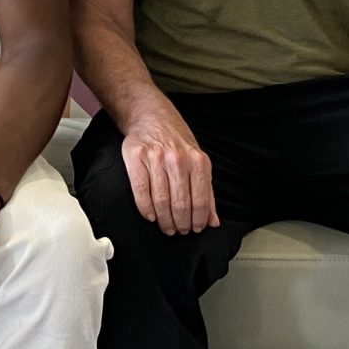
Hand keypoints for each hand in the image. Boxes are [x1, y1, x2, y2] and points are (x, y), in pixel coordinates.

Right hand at [119, 100, 216, 235]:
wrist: (150, 116)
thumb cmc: (176, 141)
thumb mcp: (198, 161)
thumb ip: (207, 192)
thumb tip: (213, 221)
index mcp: (198, 161)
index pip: (200, 201)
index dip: (198, 220)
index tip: (194, 229)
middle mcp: (178, 159)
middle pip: (180, 204)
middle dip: (180, 224)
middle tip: (178, 231)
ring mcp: (155, 158)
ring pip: (160, 201)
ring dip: (164, 220)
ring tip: (166, 227)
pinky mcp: (135, 157)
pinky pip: (140, 191)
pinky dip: (146, 209)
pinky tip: (150, 216)